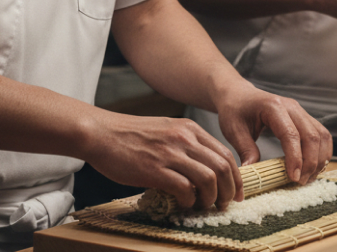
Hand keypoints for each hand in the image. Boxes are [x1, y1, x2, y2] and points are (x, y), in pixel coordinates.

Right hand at [83, 112, 242, 210]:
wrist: (100, 133)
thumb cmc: (129, 135)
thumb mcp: (165, 130)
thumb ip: (184, 145)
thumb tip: (201, 171)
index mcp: (189, 129)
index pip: (225, 154)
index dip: (236, 177)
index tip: (235, 192)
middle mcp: (184, 138)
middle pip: (223, 167)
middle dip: (229, 190)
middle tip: (225, 204)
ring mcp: (171, 153)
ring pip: (209, 179)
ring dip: (212, 198)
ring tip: (206, 206)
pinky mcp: (155, 169)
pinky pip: (185, 189)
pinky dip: (190, 201)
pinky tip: (185, 204)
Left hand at [215, 84, 330, 185]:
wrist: (238, 94)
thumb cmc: (235, 110)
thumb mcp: (234, 130)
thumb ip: (245, 150)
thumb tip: (253, 172)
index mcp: (273, 107)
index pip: (291, 134)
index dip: (296, 158)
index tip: (294, 178)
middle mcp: (291, 107)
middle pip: (312, 136)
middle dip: (310, 162)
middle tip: (301, 182)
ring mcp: (300, 111)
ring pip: (321, 135)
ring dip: (320, 158)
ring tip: (308, 177)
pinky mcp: (304, 117)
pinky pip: (321, 134)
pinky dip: (322, 151)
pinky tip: (314, 166)